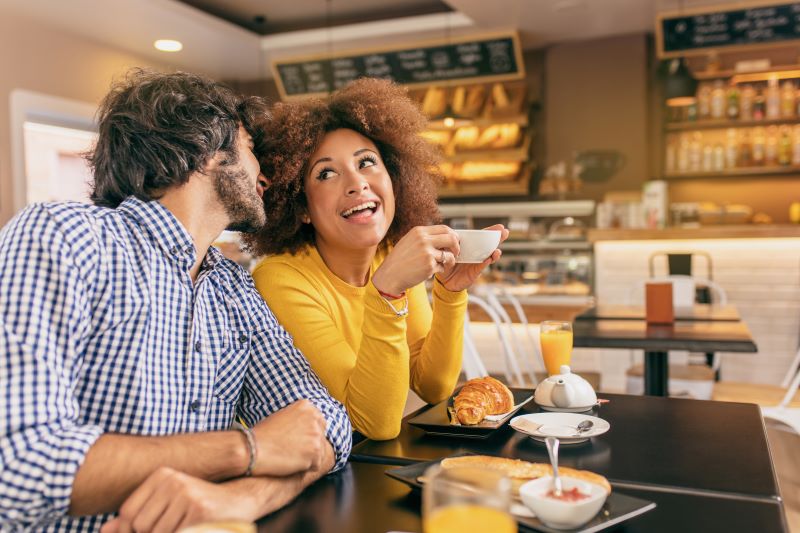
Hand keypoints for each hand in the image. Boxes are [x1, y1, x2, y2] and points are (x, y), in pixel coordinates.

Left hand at [101, 467, 255, 532]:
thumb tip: (104, 530)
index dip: (132, 531)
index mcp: (162, 476)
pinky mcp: (200, 510)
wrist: (240, 499)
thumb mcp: (168, 505)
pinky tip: (195, 528)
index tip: (151, 530)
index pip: (128, 513)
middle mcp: (173, 481)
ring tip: (186, 527)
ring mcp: (187, 494)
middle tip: (175, 527)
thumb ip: (137, 516)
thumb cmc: (200, 505)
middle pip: (141, 526)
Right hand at [250, 400, 327, 476]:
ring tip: (289, 456)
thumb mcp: (283, 416)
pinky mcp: (315, 451)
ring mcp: (316, 434)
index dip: (308, 435)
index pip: (318, 423)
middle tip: (292, 450)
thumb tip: (311, 428)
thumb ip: (300, 419)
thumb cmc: (263, 435)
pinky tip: (290, 463)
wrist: (253, 448)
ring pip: (320, 452)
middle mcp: (314, 417)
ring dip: (307, 458)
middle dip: (310, 446)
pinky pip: (316, 464)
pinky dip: (305, 468)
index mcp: (307, 406)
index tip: (296, 440)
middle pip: (321, 437)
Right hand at [372, 225, 459, 295]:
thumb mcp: (409, 241)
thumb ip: (425, 237)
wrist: (390, 275)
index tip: (455, 241)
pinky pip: (442, 267)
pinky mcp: (429, 266)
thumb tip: (445, 236)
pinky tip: (429, 271)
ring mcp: (427, 253)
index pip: (444, 228)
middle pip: (451, 239)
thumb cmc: (400, 260)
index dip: (453, 235)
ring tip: (441, 265)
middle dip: (456, 247)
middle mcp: (424, 240)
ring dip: (449, 261)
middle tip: (455, 253)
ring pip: (449, 255)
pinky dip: (439, 270)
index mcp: (419, 231)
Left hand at [435, 224, 508, 291]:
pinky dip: (486, 262)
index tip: (499, 227)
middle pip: (489, 244)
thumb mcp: (446, 253)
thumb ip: (448, 246)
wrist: (445, 281)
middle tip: (505, 232)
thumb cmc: (446, 265)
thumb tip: (449, 237)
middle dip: (498, 238)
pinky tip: (490, 259)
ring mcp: (477, 262)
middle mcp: (476, 253)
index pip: (481, 237)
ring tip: (498, 250)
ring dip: (494, 252)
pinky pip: (482, 266)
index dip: (490, 232)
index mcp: (469, 246)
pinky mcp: (475, 272)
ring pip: (489, 256)